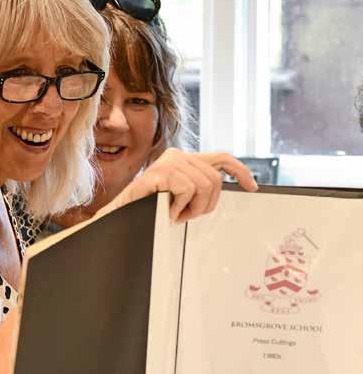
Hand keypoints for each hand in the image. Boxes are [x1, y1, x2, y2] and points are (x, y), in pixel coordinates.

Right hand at [106, 149, 258, 222]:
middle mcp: (177, 156)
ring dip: (191, 209)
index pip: (221, 158)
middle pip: (215, 181)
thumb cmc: (149, 210)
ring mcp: (168, 162)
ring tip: (173, 214)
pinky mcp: (161, 172)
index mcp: (184, 159)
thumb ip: (197, 188)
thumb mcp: (179, 197)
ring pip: (203, 187)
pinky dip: (179, 208)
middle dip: (206, 205)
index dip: (240, 171)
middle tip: (186, 216)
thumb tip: (224, 189)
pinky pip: (187, 191)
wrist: (120, 217)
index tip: (252, 186)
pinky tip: (166, 211)